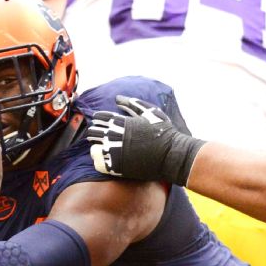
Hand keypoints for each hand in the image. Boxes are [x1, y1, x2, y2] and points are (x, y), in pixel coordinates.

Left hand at [85, 95, 203, 183]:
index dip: (99, 119)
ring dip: (97, 147)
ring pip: (93, 149)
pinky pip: (98, 164)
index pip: (99, 118)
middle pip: (93, 132)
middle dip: (96, 133)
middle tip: (103, 136)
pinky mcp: (117, 167)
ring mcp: (115, 153)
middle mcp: (115, 137)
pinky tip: (109, 159)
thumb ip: (132, 104)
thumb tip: (117, 98)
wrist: (172, 155)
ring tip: (105, 148)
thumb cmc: (164, 132)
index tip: (102, 123)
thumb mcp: (150, 112)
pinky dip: (101, 161)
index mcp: (121, 122)